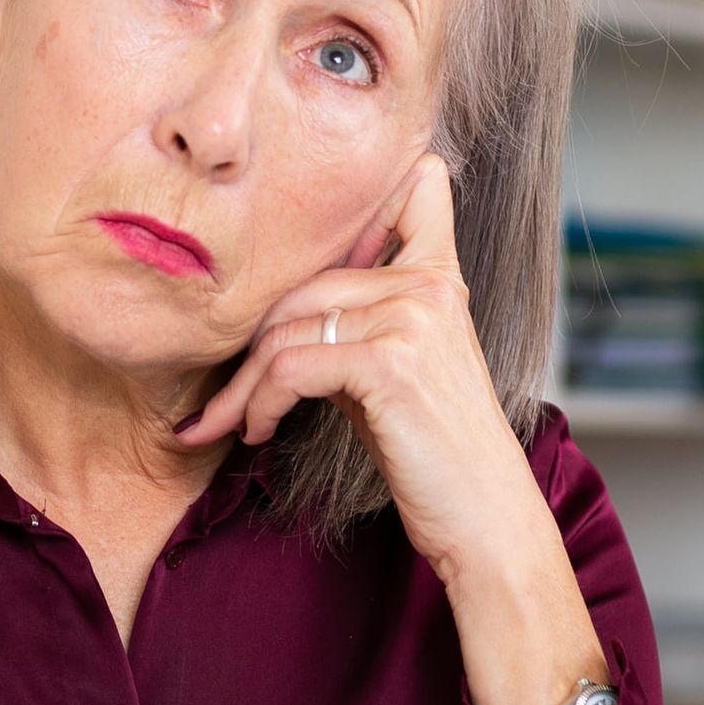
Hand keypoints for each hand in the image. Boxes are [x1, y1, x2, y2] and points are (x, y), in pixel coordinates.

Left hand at [171, 154, 548, 595]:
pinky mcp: (390, 363)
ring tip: (233, 424)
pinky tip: (259, 432)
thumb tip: (269, 323)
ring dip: (244, 386)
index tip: (304, 244)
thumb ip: (351, 327)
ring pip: (286, 331)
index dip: (368, 193)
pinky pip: (291, 368)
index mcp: (438, 277)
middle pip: (303, 286)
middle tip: (220, 399)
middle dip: (249, 345)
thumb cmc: (433, 452)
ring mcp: (413, 318)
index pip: (419, 186)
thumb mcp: (392, 371)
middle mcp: (429, 285)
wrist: (483, 518)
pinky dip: (260, 404)